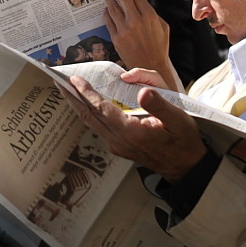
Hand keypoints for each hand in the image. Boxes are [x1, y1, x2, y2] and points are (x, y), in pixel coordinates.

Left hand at [64, 73, 205, 181]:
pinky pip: (97, 127)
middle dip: (73, 98)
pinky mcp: (119, 147)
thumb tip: (142, 91)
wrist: (187, 167)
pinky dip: (88, 113)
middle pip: (89, 116)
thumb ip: (160, 104)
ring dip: (77, 105)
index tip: (75, 79)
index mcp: (132, 133)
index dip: (87, 93)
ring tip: (66, 90)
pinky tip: (85, 104)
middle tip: (59, 81)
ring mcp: (117, 146)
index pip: (102, 109)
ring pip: (91, 123)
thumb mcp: (179, 119)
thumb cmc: (184, 140)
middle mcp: (119, 141)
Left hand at [102, 0, 182, 91]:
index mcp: (149, 16)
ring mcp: (124, 29)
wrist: (150, 66)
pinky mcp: (116, 37)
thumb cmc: (159, 45)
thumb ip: (151, 12)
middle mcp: (136, 20)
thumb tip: (139, 1)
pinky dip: (106, 12)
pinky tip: (105, 8)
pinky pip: (108, 20)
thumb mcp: (162, 26)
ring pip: (113, 7)